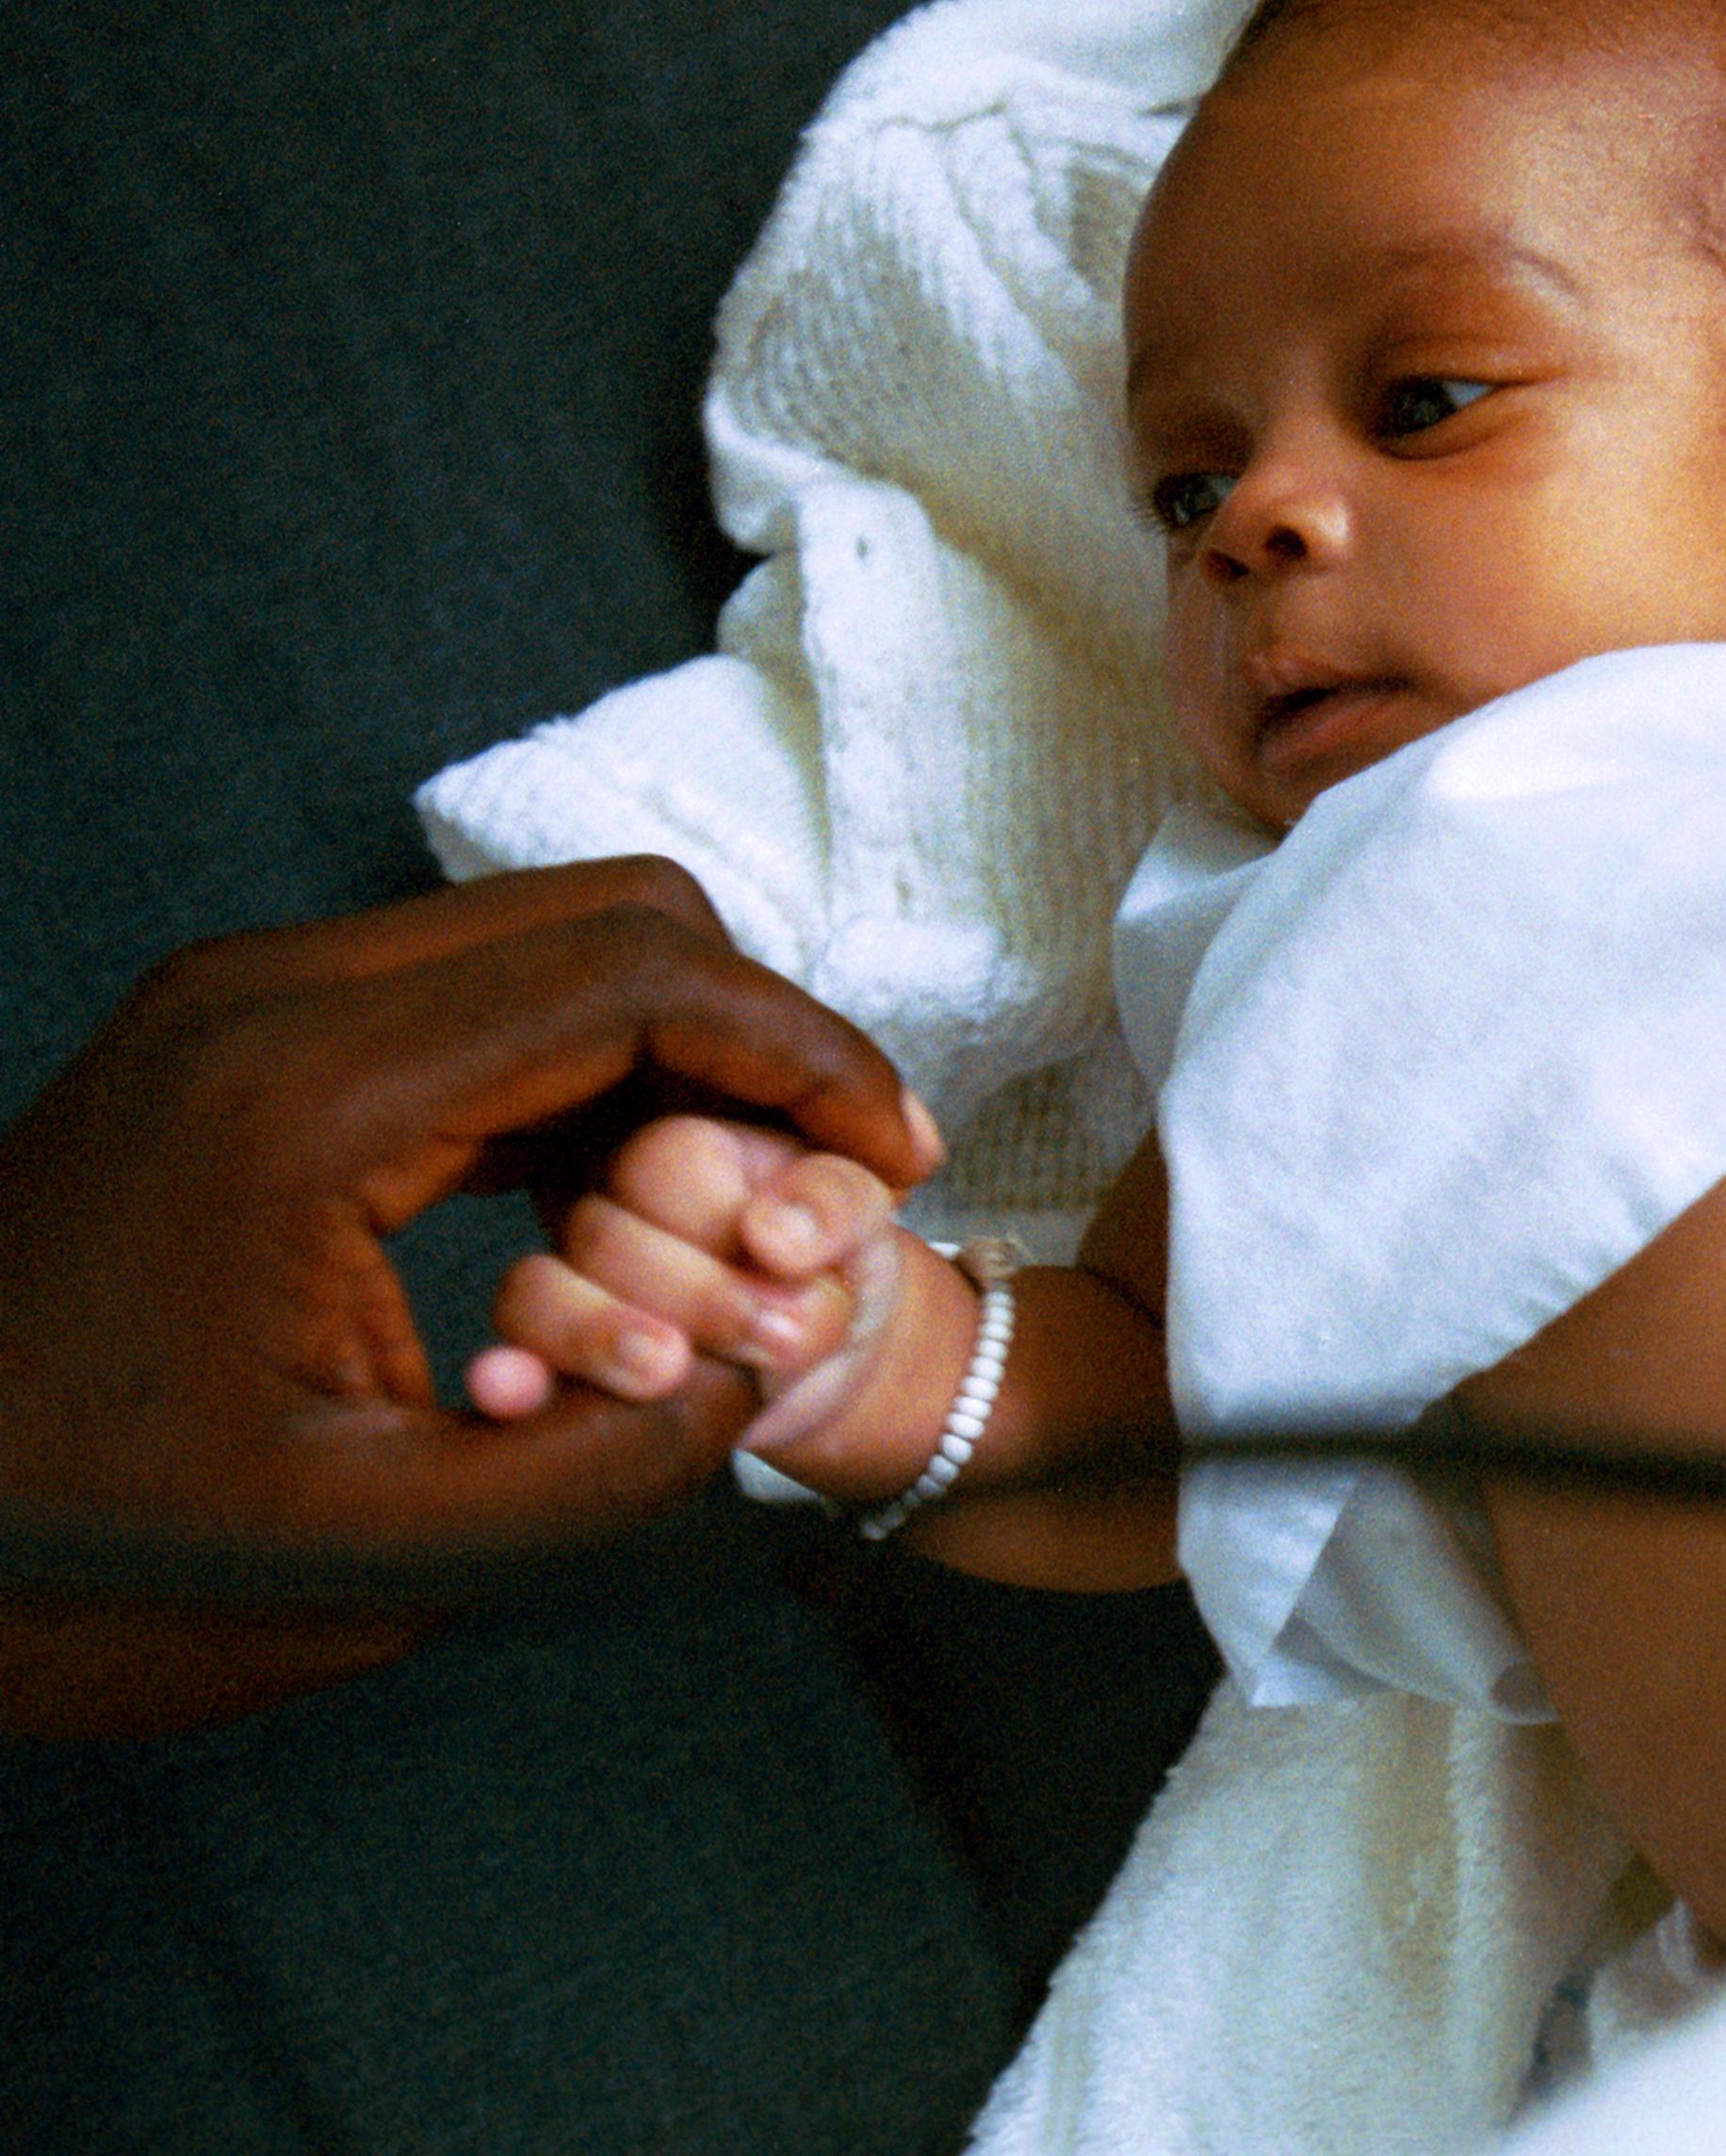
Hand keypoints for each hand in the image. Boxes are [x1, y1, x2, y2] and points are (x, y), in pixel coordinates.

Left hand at [0, 860, 940, 1732]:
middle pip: (611, 915)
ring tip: (743, 1211)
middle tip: (836, 1182)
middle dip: (760, 1037)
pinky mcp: (238, 1042)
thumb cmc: (78, 1557)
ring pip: (547, 941)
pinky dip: (582, 1071)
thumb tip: (762, 1367)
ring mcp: (244, 1006)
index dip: (806, 1055)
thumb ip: (606, 1466)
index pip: (637, 975)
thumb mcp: (373, 1562)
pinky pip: (468, 999)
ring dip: (676, 1053)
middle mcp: (273, 1000)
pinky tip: (616, 1204)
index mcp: (305, 1098)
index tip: (892, 1158)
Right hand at [480, 1115, 971, 1503]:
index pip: (667, 1167)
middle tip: (782, 1338)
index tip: (804, 1275)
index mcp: (680, 1146)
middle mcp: (607, 1204)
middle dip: (697, 1299)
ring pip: (537, 1296)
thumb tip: (773, 1233)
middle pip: (603, 1239)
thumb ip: (836, 1204)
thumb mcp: (864, 1220)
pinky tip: (515, 1393)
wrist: (832, 1353)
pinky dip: (513, 1382)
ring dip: (601, 1339)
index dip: (728, 1227)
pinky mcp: (556, 1360)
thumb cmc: (838, 1261)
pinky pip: (512, 1364)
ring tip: (671, 1371)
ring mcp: (571, 1281)